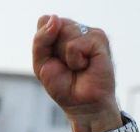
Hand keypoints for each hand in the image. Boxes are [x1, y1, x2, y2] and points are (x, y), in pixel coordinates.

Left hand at [32, 15, 118, 131]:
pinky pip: (75, 44)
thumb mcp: (41, 64)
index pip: (44, 21)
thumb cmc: (64, 86)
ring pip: (64, 31)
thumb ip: (40, 40)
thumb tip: (55, 18)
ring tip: (76, 67)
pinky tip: (84, 67)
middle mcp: (77, 28)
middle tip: (65, 66)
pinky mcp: (99, 39)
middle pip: (53, 25)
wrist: (83, 105)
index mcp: (62, 31)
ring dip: (64, 57)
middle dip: (52, 50)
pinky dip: (74, 60)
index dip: (43, 42)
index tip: (52, 60)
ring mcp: (89, 32)